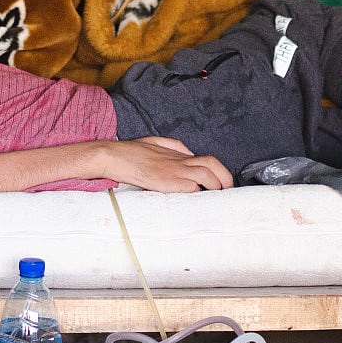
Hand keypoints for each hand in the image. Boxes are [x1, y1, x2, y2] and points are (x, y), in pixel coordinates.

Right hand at [99, 137, 233, 191]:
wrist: (114, 156)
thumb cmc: (131, 152)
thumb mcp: (155, 142)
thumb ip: (174, 147)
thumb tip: (190, 153)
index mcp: (177, 154)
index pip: (207, 159)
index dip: (219, 171)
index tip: (223, 182)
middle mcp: (179, 162)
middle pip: (212, 164)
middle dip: (225, 177)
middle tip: (228, 189)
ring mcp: (173, 171)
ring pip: (206, 176)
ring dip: (215, 186)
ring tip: (217, 196)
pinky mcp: (166, 182)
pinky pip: (190, 187)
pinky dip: (198, 193)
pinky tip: (199, 199)